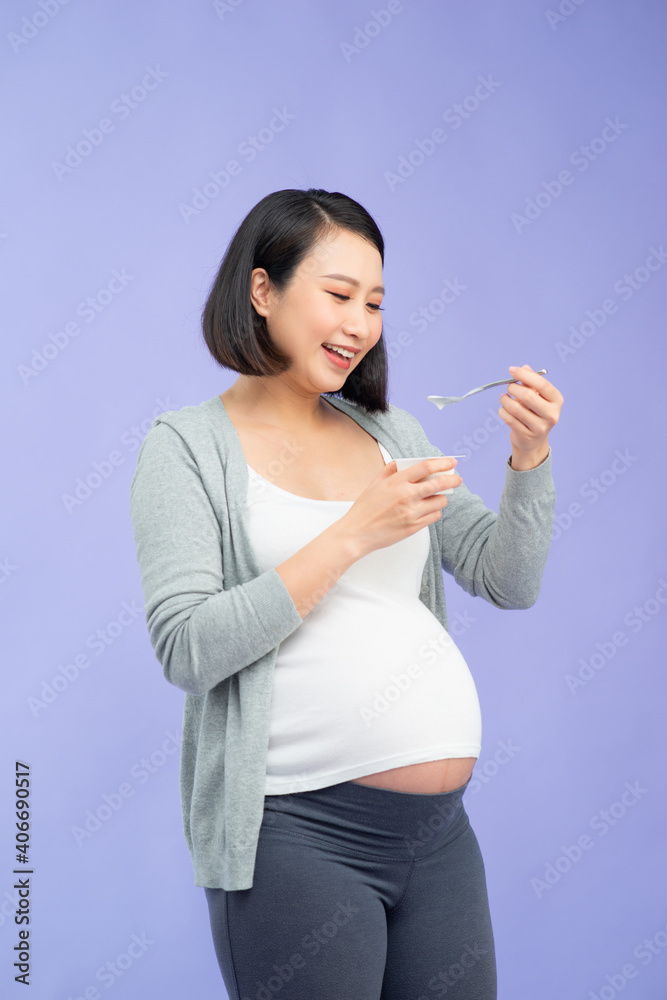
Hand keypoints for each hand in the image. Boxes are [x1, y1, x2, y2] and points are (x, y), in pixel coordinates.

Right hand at [340, 458, 461, 556]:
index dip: (443, 463)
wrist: (357, 533)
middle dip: (452, 480)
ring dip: (441, 498)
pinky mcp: (414, 527)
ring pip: (440, 501)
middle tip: (457, 479)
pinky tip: (427, 510)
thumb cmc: (364, 509)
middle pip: (439, 483)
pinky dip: (434, 511)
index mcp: (396, 482)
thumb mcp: (374, 484)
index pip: (426, 467)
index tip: (451, 463)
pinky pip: (434, 516)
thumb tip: (402, 463)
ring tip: (436, 497)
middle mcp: (406, 495)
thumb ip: (389, 471)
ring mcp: (411, 512)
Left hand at [498, 365, 562, 467]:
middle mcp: (552, 414)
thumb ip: (531, 381)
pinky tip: (504, 409)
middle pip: (528, 396)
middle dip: (513, 388)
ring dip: (505, 400)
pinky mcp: (526, 435)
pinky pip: (509, 419)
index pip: (542, 384)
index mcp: (557, 400)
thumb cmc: (535, 412)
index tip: (512, 370)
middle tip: (509, 387)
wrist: (533, 440)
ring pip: (515, 408)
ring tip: (504, 398)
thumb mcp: (537, 396)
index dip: (525, 375)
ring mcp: (540, 427)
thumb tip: (524, 367)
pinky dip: (502, 411)